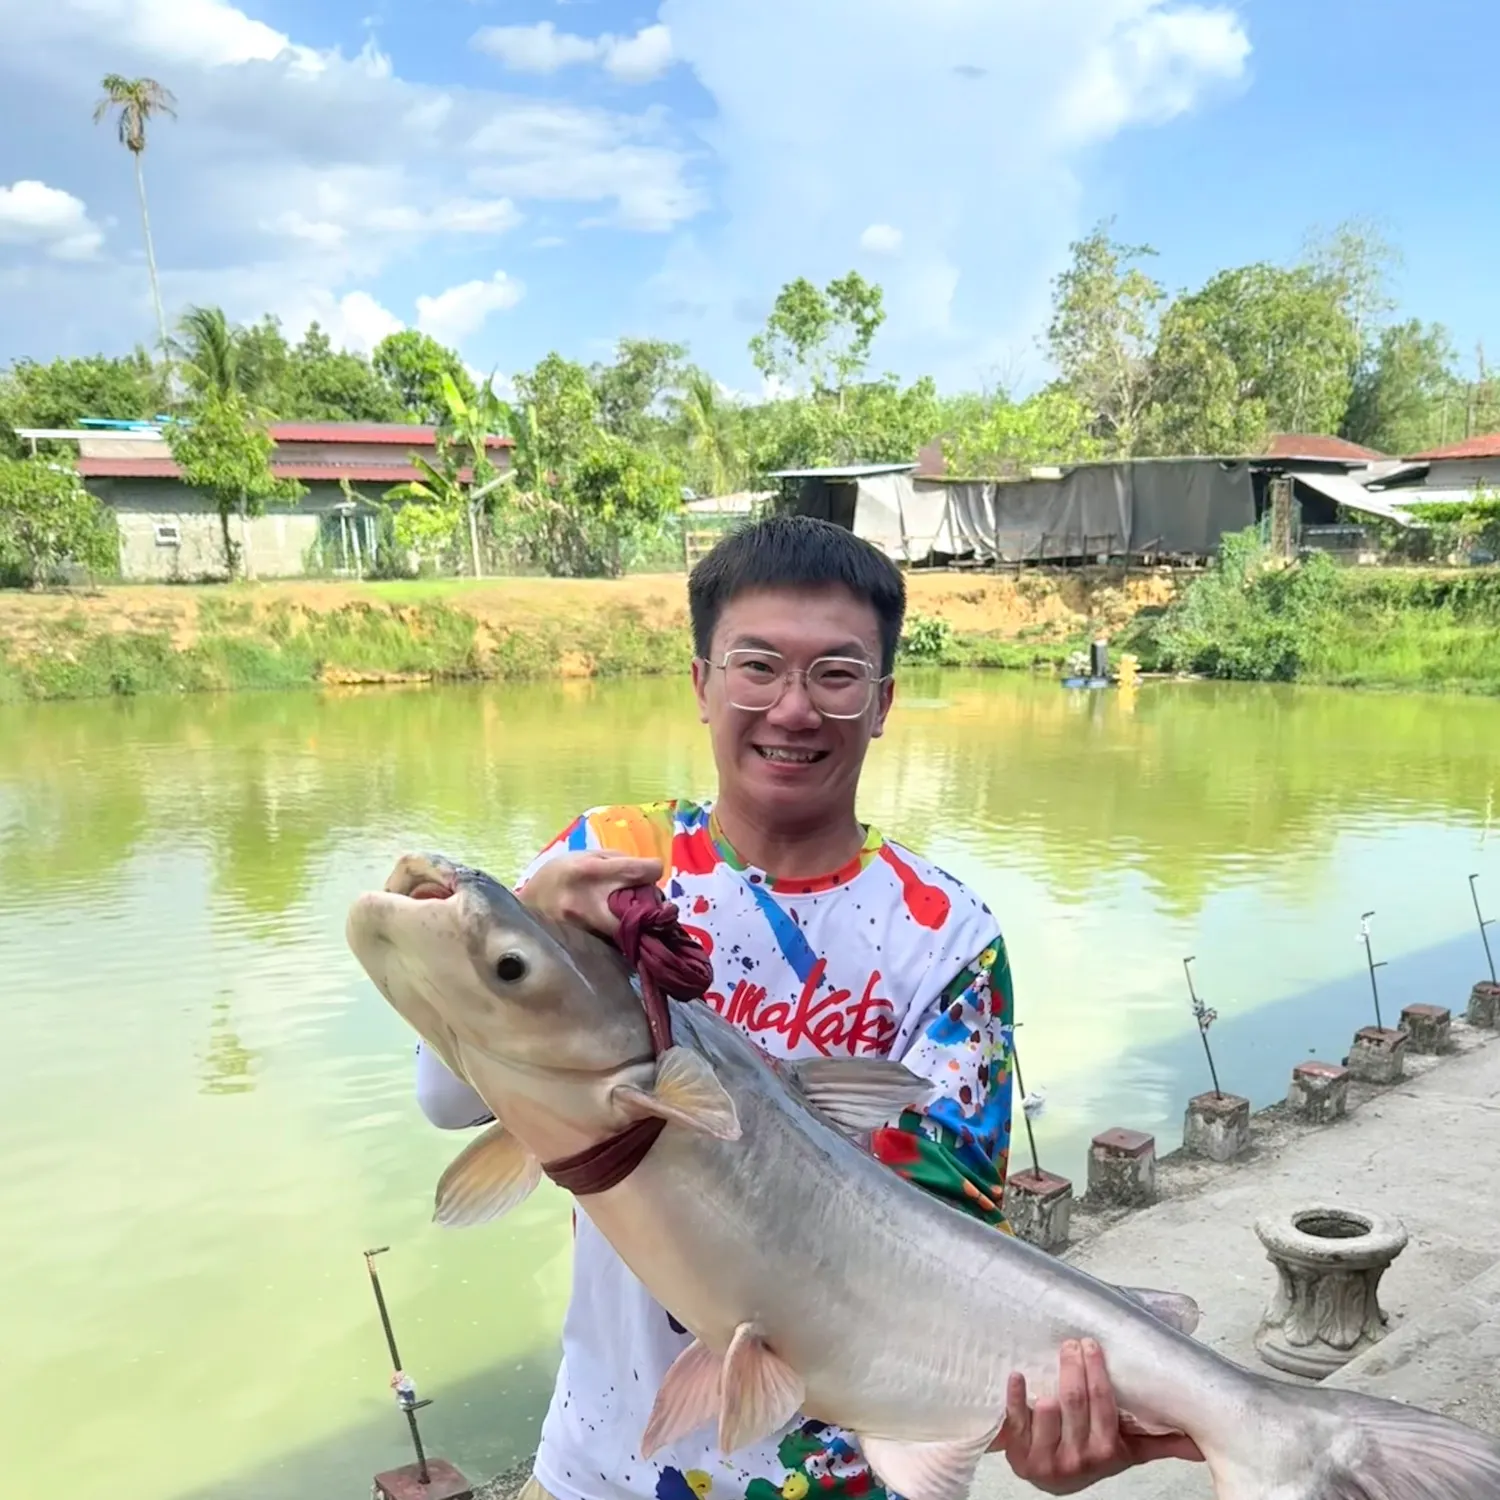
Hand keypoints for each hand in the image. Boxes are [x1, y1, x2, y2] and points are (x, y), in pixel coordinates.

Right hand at [519, 850, 663, 937]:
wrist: (525, 905)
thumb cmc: (558, 874)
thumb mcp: (584, 856)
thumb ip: (616, 861)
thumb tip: (648, 873)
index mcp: (589, 871)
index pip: (636, 871)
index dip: (652, 869)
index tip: (652, 871)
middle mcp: (588, 902)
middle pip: (638, 909)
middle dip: (651, 905)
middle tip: (653, 902)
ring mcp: (586, 929)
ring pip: (628, 930)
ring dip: (638, 923)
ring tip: (636, 915)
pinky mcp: (584, 947)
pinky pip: (615, 942)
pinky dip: (623, 936)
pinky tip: (621, 929)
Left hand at [991, 1338, 1203, 1494]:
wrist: (1052, 1477)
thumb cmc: (1093, 1454)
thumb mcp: (1127, 1451)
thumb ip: (1160, 1443)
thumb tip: (1201, 1444)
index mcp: (1105, 1450)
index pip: (1103, 1405)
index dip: (1096, 1373)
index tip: (1092, 1344)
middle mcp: (1076, 1456)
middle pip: (1074, 1403)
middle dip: (1074, 1368)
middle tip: (1073, 1342)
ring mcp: (1045, 1456)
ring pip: (1047, 1412)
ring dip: (1049, 1383)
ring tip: (1056, 1356)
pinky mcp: (1018, 1451)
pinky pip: (1014, 1420)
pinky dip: (1015, 1396)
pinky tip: (1016, 1375)